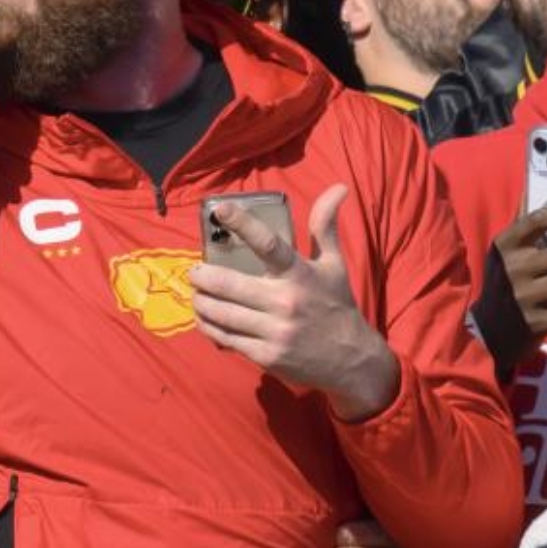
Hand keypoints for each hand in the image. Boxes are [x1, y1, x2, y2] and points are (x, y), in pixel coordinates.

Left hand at [189, 185, 400, 420]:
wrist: (352, 360)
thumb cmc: (336, 305)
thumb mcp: (334, 264)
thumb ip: (325, 227)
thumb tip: (337, 187)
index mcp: (301, 275)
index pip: (268, 244)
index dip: (243, 224)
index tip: (221, 209)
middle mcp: (286, 301)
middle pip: (229, 284)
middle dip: (202, 276)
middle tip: (194, 271)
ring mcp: (274, 331)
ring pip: (221, 313)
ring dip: (201, 302)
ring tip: (197, 293)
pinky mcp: (266, 355)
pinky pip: (226, 338)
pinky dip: (209, 326)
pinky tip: (205, 317)